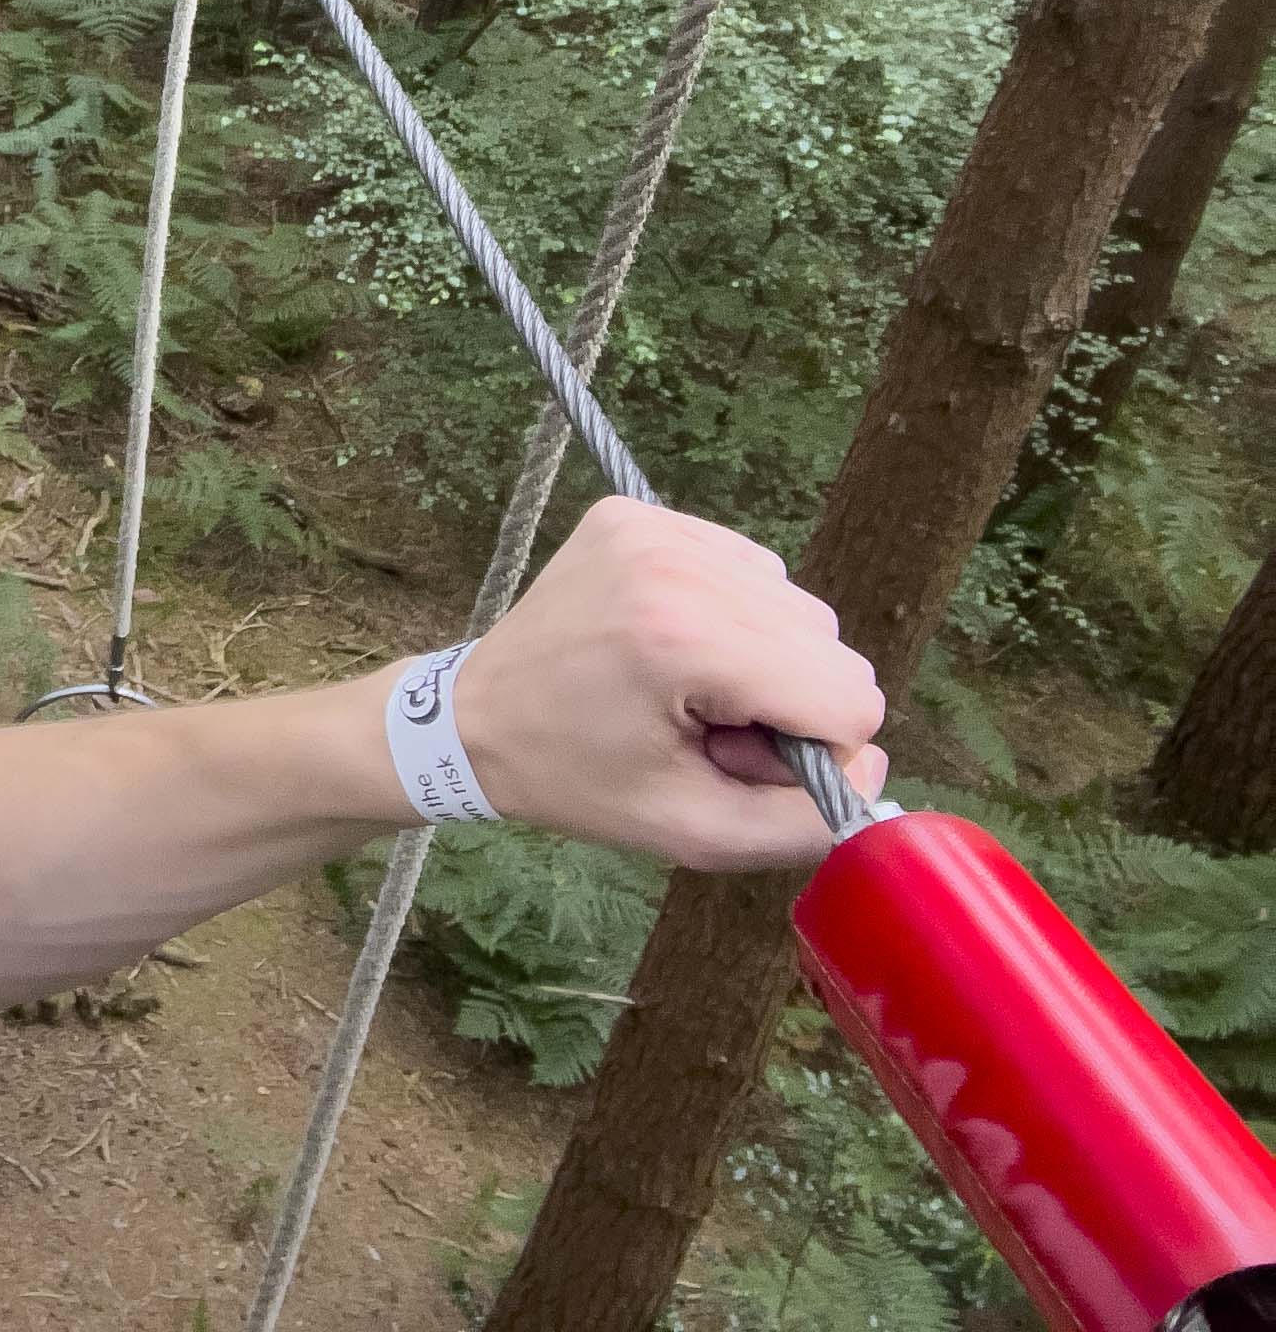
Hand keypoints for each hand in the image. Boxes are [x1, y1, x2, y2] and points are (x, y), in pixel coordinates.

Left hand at [447, 497, 886, 872]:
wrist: (473, 718)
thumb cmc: (577, 780)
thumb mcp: (696, 833)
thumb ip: (806, 819)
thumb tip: (870, 763)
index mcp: (683, 640)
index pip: (851, 698)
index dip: (809, 751)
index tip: (731, 758)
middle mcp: (672, 565)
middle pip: (832, 648)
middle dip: (784, 702)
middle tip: (697, 726)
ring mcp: (652, 528)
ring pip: (798, 607)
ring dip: (760, 658)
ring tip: (679, 689)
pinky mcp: (637, 512)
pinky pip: (751, 570)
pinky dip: (731, 615)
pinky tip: (668, 646)